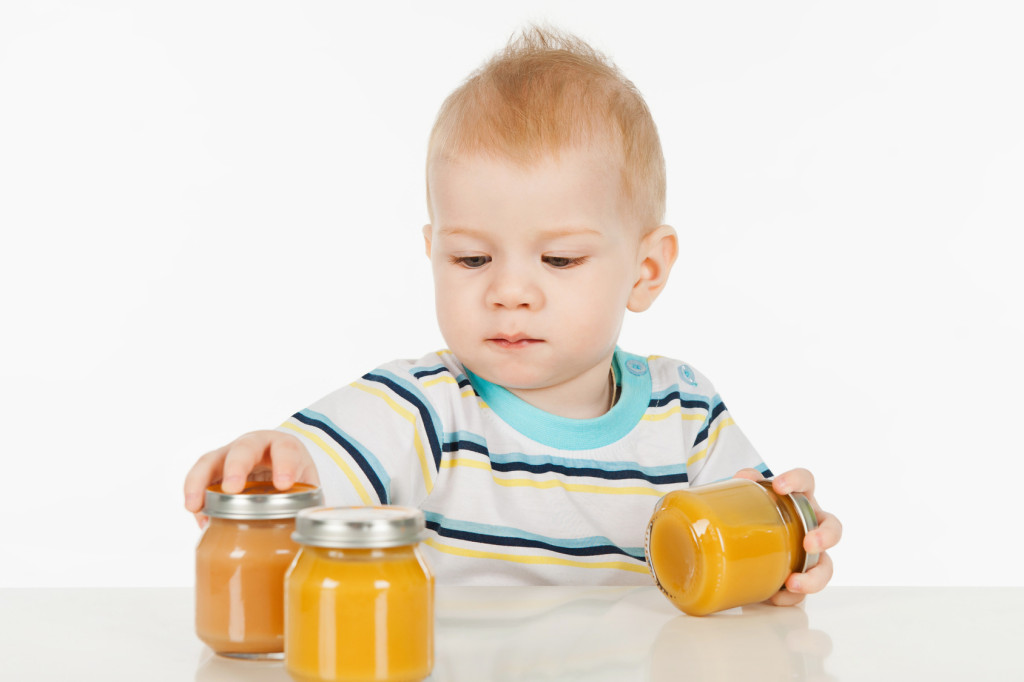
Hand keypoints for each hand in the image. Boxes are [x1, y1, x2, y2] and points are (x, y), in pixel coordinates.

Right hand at [184, 430, 319, 526]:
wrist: (277, 468)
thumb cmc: (294, 477)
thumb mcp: (307, 485)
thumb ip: (311, 504)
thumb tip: (313, 535)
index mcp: (284, 446)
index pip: (286, 449)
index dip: (284, 464)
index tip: (283, 484)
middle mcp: (255, 445)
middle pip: (244, 448)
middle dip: (237, 466)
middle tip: (233, 489)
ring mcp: (230, 456)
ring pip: (210, 460)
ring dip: (199, 481)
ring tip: (194, 506)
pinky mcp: (213, 471)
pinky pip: (198, 479)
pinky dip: (195, 497)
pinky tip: (198, 517)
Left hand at [734, 467, 841, 606]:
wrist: (743, 548)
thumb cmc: (754, 518)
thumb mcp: (744, 501)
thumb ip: (742, 488)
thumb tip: (742, 479)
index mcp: (797, 500)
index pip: (806, 481)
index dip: (797, 480)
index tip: (780, 487)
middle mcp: (810, 525)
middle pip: (833, 528)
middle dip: (826, 536)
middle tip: (809, 543)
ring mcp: (809, 554)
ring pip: (826, 566)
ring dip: (815, 576)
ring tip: (794, 582)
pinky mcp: (799, 578)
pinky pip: (803, 592)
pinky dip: (790, 596)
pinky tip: (774, 596)